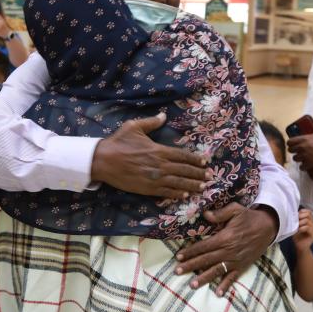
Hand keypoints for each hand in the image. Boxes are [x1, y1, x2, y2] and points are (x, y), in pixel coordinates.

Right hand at [91, 113, 206, 199]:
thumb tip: (164, 116)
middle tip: (209, 177)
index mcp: (159, 150)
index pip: (182, 155)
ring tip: (202, 188)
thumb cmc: (118, 142)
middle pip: (184, 170)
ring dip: (192, 186)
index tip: (205, 162)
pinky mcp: (147, 189)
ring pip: (178, 183)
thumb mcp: (134, 126)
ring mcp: (154, 179)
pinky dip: (176, 194)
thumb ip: (151, 122)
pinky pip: (166, 192)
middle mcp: (160, 165)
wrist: (103, 161)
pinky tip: (184, 196)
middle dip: (198, 174)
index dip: (195, 160)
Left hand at [175, 203, 277, 295]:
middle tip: (177, 271)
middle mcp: (229, 251)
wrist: (269, 228)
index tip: (179, 256)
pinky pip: (233, 278)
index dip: (190, 251)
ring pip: (217, 271)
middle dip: (191, 266)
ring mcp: (236, 260)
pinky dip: (226, 286)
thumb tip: (205, 214)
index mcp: (225, 238)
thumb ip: (220, 213)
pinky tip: (218, 293)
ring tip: (192, 285)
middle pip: (206, 260)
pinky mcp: (243, 266)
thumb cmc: (249, 217)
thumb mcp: (236, 210)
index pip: (203, 246)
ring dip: (204, 278)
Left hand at [286, 119, 312, 169]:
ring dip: (298, 158)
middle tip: (297, 150)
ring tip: (302, 157)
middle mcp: (303, 148)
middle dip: (293, 150)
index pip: (290, 142)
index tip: (292, 143)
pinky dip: (303, 166)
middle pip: (290, 150)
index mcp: (304, 139)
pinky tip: (305, 165)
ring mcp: (306, 157)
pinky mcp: (310, 164)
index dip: (290, 143)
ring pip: (295, 159)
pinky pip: (301, 167)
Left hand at [293, 209, 312, 250]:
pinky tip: (298, 231)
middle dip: (300, 216)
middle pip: (308, 214)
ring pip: (307, 220)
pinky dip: (301, 228)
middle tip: (295, 222)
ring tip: (296, 227)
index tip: (296, 216)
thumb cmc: (297, 236)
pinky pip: (307, 227)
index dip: (301, 212)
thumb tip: (294, 212)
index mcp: (310, 221)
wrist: (300, 247)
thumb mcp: (296, 226)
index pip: (308, 211)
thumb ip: (297, 220)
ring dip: (300, 223)